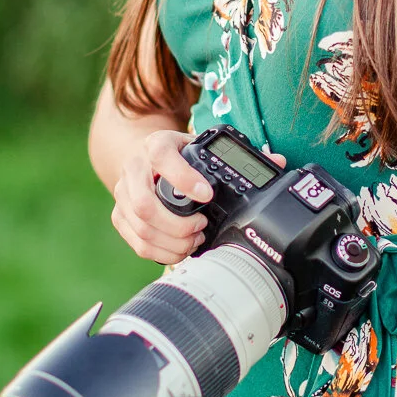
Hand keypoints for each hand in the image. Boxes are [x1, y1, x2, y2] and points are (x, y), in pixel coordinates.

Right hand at [111, 130, 286, 264]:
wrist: (144, 155)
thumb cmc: (179, 153)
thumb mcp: (201, 145)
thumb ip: (235, 154)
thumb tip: (276, 161)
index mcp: (156, 144)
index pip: (164, 158)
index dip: (185, 179)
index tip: (207, 196)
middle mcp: (134, 167)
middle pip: (144, 204)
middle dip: (178, 224)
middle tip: (202, 226)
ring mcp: (122, 194)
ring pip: (141, 228)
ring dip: (172, 241)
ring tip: (195, 239)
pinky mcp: (120, 216)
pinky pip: (138, 243)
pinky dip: (162, 252)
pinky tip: (181, 249)